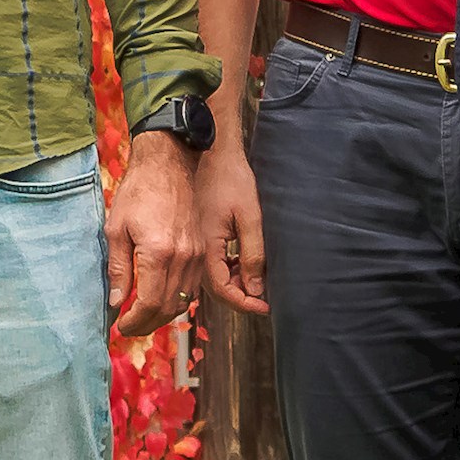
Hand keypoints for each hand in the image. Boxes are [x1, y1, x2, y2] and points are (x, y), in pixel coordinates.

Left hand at [106, 133, 202, 338]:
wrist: (169, 164)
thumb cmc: (138, 191)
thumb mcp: (117, 229)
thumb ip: (118, 269)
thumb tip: (117, 302)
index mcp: (159, 252)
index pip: (149, 303)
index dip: (134, 321)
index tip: (121, 325)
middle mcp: (183, 257)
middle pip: (169, 308)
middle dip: (147, 324)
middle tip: (129, 327)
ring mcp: (195, 254)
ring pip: (183, 300)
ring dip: (163, 315)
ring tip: (142, 317)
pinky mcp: (201, 249)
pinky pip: (192, 286)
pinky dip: (177, 300)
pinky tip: (160, 298)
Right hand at [195, 140, 267, 318]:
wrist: (209, 152)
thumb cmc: (229, 178)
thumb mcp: (249, 217)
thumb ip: (252, 254)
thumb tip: (255, 288)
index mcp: (206, 248)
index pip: (223, 290)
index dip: (245, 303)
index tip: (264, 307)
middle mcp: (195, 251)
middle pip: (216, 289)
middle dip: (241, 297)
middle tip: (264, 298)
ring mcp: (194, 243)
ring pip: (213, 278)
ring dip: (235, 283)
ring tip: (257, 279)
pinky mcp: (197, 236)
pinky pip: (211, 264)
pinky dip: (228, 269)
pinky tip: (242, 262)